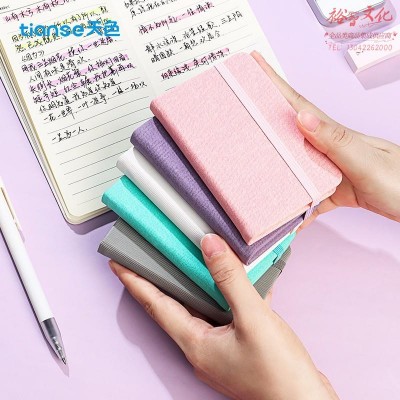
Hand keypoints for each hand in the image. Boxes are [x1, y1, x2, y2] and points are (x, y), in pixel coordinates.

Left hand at [110, 234, 337, 399]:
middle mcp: (201, 346)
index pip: (155, 305)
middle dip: (158, 280)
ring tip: (186, 260)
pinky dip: (222, 293)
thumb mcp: (253, 319)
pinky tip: (233, 279)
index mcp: (195, 343)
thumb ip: (230, 280)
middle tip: (149, 255)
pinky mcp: (236, 345)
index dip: (135, 282)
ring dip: (192, 283)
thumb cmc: (278, 373)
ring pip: (198, 307)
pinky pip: (222, 312)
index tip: (118, 262)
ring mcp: (218, 347)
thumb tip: (209, 245)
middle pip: (172, 305)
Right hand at [251, 51, 399, 227]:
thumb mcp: (366, 160)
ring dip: (274, 166)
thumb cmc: (399, 182)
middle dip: (264, 118)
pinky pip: (308, 197)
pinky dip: (297, 208)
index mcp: (333, 135)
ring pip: (294, 165)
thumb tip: (302, 117)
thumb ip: (335, 141)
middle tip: (241, 109)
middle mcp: (327, 149)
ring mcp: (330, 170)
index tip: (255, 65)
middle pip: (289, 132)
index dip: (274, 84)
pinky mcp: (334, 190)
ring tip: (252, 165)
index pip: (298, 105)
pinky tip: (288, 217)